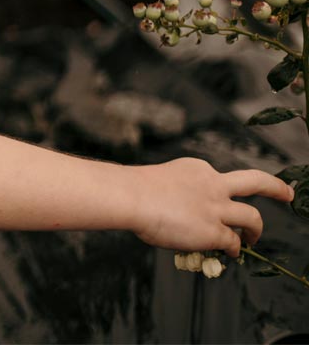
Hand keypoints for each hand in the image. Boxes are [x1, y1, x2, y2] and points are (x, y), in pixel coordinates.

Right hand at [129, 157, 294, 257]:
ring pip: (252, 217)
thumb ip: (178, 193)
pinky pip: (233, 242)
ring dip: (256, 230)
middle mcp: (213, 184)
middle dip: (275, 187)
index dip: (218, 191)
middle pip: (254, 181)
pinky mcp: (214, 230)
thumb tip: (175, 213)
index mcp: (198, 169)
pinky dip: (234, 248)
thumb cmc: (135, 190)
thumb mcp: (163, 181)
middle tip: (287, 193)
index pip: (217, 179)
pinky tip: (230, 252)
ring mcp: (216, 207)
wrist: (133, 196)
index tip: (216, 198)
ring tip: (253, 239)